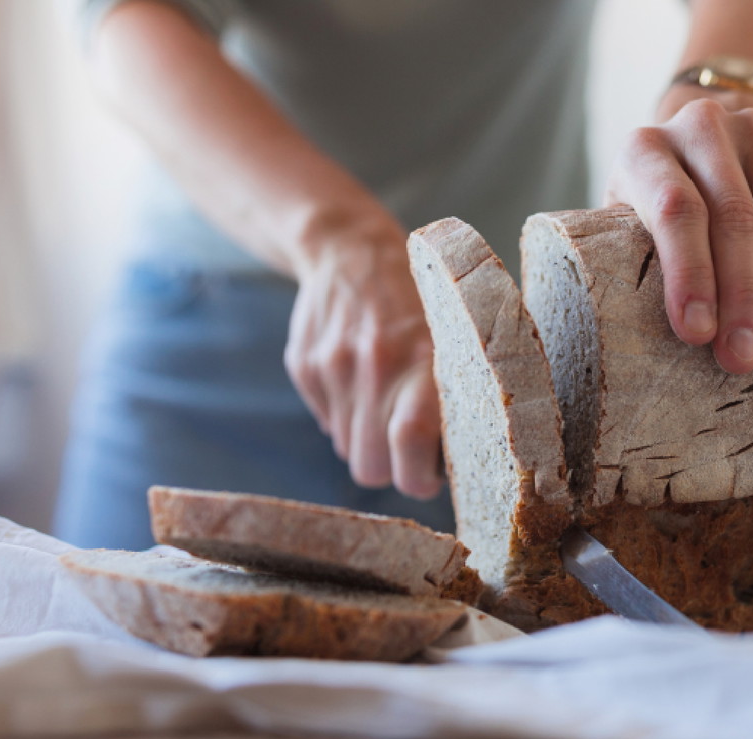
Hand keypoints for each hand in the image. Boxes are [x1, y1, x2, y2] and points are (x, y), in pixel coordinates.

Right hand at [284, 203, 444, 498]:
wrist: (349, 247)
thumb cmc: (417, 298)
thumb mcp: (450, 335)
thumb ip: (447, 394)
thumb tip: (447, 462)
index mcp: (420, 356)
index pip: (411, 441)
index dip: (419, 477)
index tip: (429, 477)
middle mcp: (374, 363)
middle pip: (370, 466)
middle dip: (390, 469)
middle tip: (409, 451)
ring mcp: (331, 365)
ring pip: (348, 449)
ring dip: (368, 440)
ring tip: (386, 403)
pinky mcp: (302, 365)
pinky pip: (327, 423)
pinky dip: (345, 414)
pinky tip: (359, 379)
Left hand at [604, 90, 752, 373]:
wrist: (688, 147)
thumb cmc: (642, 211)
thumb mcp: (620, 226)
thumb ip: (632, 259)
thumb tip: (653, 339)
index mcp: (645, 150)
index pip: (675, 211)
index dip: (690, 273)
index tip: (697, 334)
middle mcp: (702, 129)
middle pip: (735, 217)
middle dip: (743, 296)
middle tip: (744, 358)